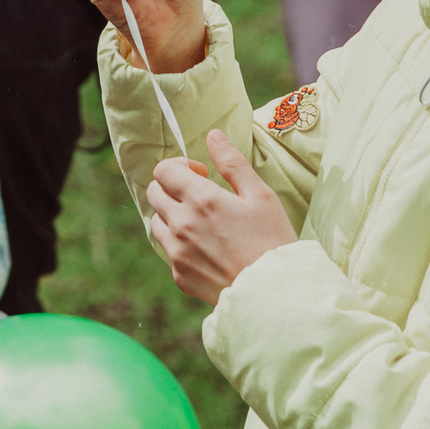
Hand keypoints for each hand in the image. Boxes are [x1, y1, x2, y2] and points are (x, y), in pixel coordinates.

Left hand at [145, 129, 296, 305]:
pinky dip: (180, 243)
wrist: (274, 293)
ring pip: (157, 221)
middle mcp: (181, 224)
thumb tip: (213, 135)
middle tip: (200, 196)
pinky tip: (207, 248)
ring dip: (173, 215)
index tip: (201, 174)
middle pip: (155, 192)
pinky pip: (168, 250)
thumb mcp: (260, 196)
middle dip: (173, 187)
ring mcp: (177, 251)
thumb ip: (232, 163)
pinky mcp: (178, 274)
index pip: (163, 170)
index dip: (180, 166)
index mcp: (200, 199)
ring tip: (203, 223)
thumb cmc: (272, 240)